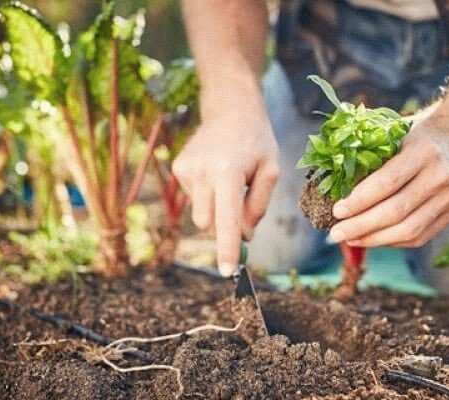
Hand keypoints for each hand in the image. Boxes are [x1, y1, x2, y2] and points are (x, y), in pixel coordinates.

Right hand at [172, 88, 278, 275]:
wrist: (230, 109)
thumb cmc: (256, 141)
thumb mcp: (271, 171)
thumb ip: (257, 207)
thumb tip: (243, 237)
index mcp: (228, 171)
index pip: (227, 219)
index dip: (228, 247)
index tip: (228, 271)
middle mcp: (202, 171)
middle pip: (210, 223)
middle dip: (225, 226)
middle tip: (242, 208)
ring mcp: (186, 169)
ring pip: (201, 214)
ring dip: (217, 209)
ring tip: (230, 180)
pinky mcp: (177, 168)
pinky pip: (194, 199)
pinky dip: (208, 196)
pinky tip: (216, 173)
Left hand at [328, 116, 448, 247]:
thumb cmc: (419, 135)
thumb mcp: (397, 134)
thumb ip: (372, 156)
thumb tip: (334, 184)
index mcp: (423, 152)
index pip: (387, 182)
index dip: (360, 200)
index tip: (337, 210)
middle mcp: (438, 177)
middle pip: (396, 211)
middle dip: (361, 226)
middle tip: (335, 233)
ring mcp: (447, 199)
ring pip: (408, 230)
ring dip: (373, 239)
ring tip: (349, 239)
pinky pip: (418, 237)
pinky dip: (391, 242)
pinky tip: (371, 239)